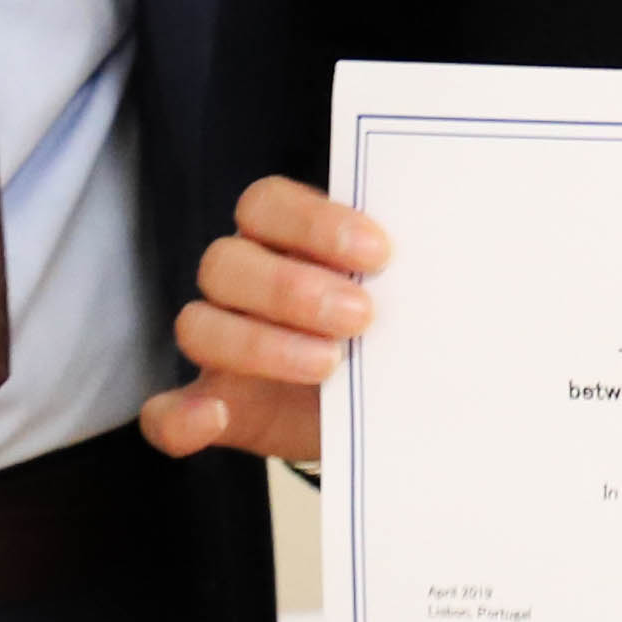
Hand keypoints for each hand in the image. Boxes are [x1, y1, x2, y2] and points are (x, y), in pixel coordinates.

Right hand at [136, 175, 389, 467]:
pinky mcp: (217, 408)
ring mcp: (223, 346)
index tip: (380, 252)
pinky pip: (164, 414)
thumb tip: (458, 265)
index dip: (314, 222)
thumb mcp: (403, 298)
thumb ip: (407, 278)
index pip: (266, 204)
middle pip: (226, 261)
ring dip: (260, 344)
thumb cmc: (393, 332)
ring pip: (199, 325)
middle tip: (361, 315)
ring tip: (330, 365)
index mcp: (281, 236)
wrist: (386, 404)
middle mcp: (242, 282)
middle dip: (292, 287)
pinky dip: (180, 417)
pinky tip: (214, 417)